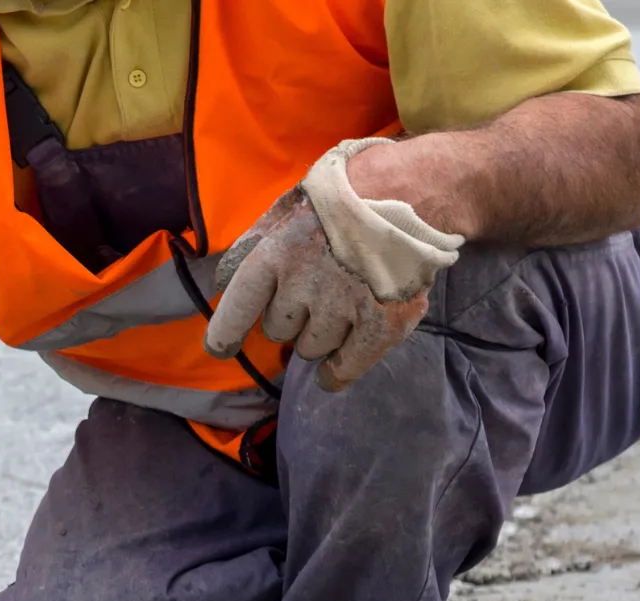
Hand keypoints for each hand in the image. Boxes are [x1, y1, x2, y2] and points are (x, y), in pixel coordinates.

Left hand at [205, 139, 462, 391]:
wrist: (418, 189)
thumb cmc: (348, 190)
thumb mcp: (292, 203)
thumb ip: (256, 241)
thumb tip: (221, 279)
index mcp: (277, 254)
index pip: (238, 307)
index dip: (225, 334)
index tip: (221, 348)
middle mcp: (303, 286)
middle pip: (278, 330)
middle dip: (291, 317)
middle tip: (316, 292)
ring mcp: (342, 309)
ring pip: (310, 350)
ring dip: (318, 337)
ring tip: (341, 306)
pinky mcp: (378, 324)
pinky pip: (343, 369)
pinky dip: (336, 373)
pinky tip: (336, 368)